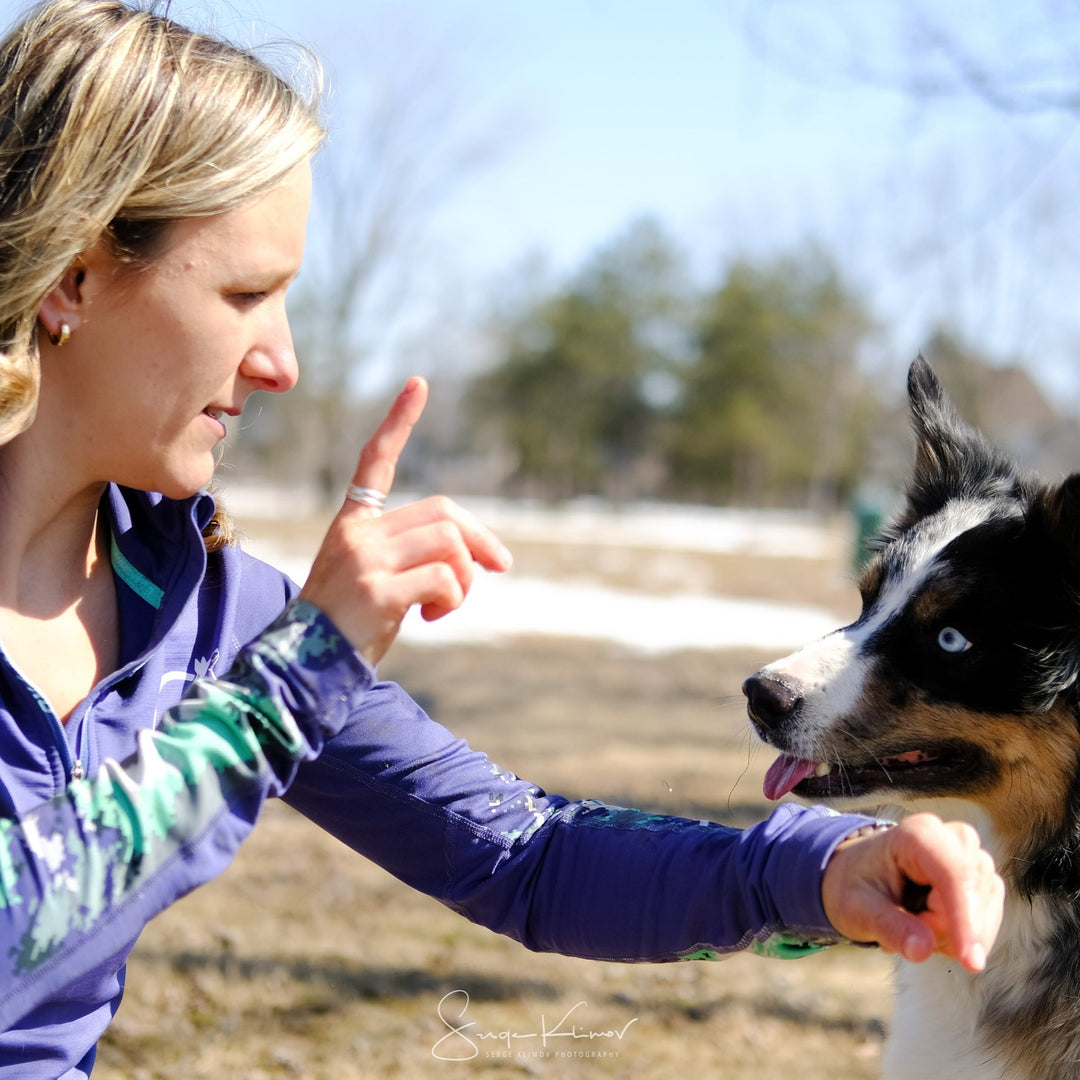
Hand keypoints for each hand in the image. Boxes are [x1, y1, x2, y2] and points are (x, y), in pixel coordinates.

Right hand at [299, 375, 512, 664]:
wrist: (301, 665)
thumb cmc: (346, 625)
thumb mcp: (374, 577)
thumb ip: (411, 555)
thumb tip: (475, 558)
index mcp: (353, 523)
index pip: (375, 460)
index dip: (399, 421)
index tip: (418, 384)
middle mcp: (358, 533)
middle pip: (443, 513)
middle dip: (481, 539)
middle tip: (501, 566)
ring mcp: (365, 559)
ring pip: (449, 543)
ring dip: (464, 579)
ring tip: (446, 605)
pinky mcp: (377, 589)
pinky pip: (443, 578)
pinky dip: (453, 599)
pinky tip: (433, 617)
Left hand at [821, 813, 1003, 972]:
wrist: (859, 877)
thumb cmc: (855, 888)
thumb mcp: (859, 910)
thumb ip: (889, 927)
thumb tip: (922, 950)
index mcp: (917, 834)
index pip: (954, 874)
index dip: (965, 918)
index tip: (970, 963)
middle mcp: (952, 838)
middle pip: (971, 898)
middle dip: (943, 929)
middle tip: (899, 923)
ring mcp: (973, 858)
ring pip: (983, 915)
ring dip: (949, 935)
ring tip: (911, 920)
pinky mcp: (983, 880)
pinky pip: (986, 923)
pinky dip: (960, 936)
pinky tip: (930, 925)